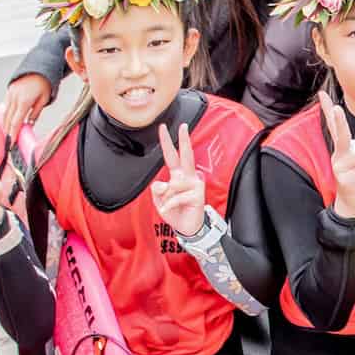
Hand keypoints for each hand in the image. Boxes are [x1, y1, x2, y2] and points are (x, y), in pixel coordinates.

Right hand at [0, 73, 54, 138]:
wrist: (39, 67)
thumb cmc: (44, 83)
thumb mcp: (43, 100)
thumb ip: (35, 113)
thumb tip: (29, 125)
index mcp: (24, 101)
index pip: (16, 122)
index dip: (13, 134)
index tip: (11, 143)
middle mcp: (14, 98)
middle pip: (8, 119)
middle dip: (8, 132)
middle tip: (9, 143)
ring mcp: (10, 94)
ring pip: (5, 113)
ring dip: (5, 124)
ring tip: (7, 135)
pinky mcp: (9, 91)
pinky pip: (5, 106)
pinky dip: (5, 115)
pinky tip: (7, 122)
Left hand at [150, 121, 207, 238]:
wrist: (186, 228)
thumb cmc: (175, 211)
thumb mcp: (159, 200)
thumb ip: (157, 190)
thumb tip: (164, 184)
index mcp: (177, 175)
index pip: (171, 155)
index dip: (166, 142)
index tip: (163, 128)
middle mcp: (187, 176)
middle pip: (185, 155)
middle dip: (184, 140)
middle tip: (183, 126)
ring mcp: (194, 184)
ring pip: (172, 184)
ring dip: (166, 198)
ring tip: (171, 206)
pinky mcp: (198, 194)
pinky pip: (176, 197)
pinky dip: (170, 205)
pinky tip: (171, 209)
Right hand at [322, 98, 354, 222]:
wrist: (352, 206)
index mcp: (342, 150)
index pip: (334, 127)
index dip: (328, 111)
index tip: (322, 94)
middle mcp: (338, 157)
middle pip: (339, 135)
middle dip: (338, 120)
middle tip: (337, 107)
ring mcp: (340, 168)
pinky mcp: (345, 179)